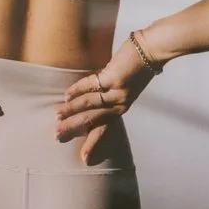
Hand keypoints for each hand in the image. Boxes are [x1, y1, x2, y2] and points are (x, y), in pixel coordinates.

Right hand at [57, 34, 161, 161]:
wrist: (151, 50)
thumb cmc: (136, 66)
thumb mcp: (123, 86)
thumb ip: (107, 95)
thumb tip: (83, 100)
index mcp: (121, 107)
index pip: (104, 129)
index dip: (92, 143)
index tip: (84, 159)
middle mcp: (120, 103)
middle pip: (93, 119)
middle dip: (73, 127)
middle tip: (58, 135)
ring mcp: (118, 91)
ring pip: (89, 104)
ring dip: (71, 109)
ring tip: (57, 114)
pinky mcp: (114, 78)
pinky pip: (91, 85)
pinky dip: (77, 89)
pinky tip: (66, 94)